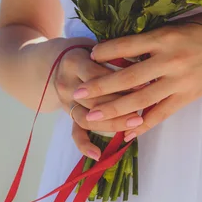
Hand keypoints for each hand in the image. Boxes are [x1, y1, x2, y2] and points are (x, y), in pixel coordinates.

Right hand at [54, 44, 143, 159]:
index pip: (98, 75)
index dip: (121, 80)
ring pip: (87, 118)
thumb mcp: (98, 47)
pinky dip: (84, 145)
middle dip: (121, 104)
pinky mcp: (68, 115)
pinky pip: (74, 132)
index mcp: (74, 62)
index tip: (145, 82)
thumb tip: (145, 65)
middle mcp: (66, 84)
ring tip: (136, 122)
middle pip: (94, 99)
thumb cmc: (87, 52)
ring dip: (113, 123)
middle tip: (145, 105)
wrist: (56, 61)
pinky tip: (97, 154)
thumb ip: (116, 55)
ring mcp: (65, 102)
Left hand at [73, 12, 201, 140]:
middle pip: (128, 77)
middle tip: (77, 93)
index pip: (128, 44)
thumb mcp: (181, 24)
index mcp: (166, 36)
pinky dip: (143, 125)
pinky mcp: (188, 97)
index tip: (88, 55)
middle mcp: (171, 60)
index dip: (106, 52)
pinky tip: (126, 133)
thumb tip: (125, 49)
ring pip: (140, 100)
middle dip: (100, 86)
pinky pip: (161, 114)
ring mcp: (179, 81)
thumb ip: (155, 37)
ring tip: (92, 116)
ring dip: (114, 110)